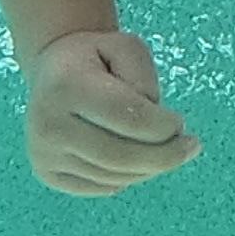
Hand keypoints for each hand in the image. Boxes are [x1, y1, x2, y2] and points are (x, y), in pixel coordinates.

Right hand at [25, 28, 200, 194]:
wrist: (53, 71)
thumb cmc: (98, 58)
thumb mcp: (126, 48)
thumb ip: (144, 79)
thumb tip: (158, 130)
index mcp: (66, 85)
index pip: (128, 118)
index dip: (164, 127)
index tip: (181, 124)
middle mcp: (47, 123)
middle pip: (121, 156)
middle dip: (165, 156)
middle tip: (190, 147)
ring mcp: (44, 152)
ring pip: (114, 176)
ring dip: (149, 168)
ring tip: (163, 150)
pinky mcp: (47, 173)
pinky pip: (102, 187)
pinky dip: (128, 177)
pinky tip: (135, 159)